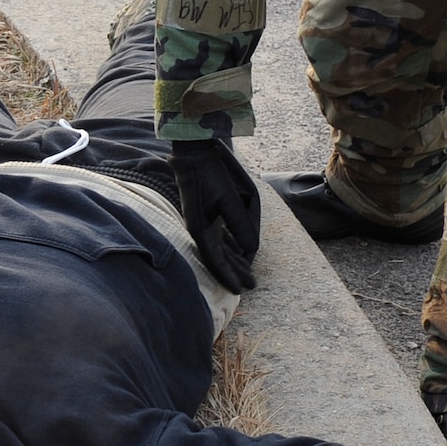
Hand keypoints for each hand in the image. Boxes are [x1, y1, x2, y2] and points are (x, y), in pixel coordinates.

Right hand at [168, 139, 258, 292]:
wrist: (194, 155)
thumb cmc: (209, 175)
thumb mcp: (228, 199)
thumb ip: (240, 224)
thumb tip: (252, 248)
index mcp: (201, 229)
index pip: (216, 260)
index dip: (228, 276)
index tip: (240, 290)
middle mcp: (200, 229)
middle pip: (219, 257)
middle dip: (235, 271)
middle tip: (252, 285)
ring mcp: (202, 222)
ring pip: (220, 248)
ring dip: (234, 260)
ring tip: (248, 272)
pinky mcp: (206, 214)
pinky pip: (220, 236)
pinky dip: (230, 246)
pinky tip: (238, 250)